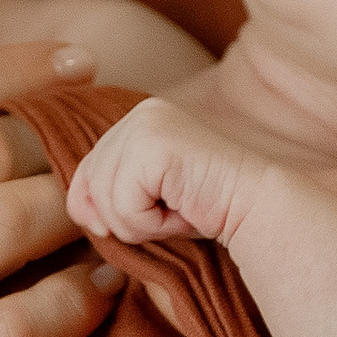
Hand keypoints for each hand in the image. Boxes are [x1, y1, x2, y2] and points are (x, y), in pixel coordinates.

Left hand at [65, 93, 262, 253]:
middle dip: (127, 218)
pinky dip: (152, 223)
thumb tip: (77, 211)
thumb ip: (109, 196)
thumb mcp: (148, 201)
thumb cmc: (208, 211)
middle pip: (89, 186)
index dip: (104, 210)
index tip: (152, 217)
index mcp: (136, 121)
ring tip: (181, 209)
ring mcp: (145, 123)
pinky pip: (123, 204)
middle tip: (175, 211)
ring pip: (104, 199)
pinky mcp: (153, 143)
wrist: (260, 211)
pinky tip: (185, 210)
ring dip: (143, 224)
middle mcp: (138, 112)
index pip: (86, 174)